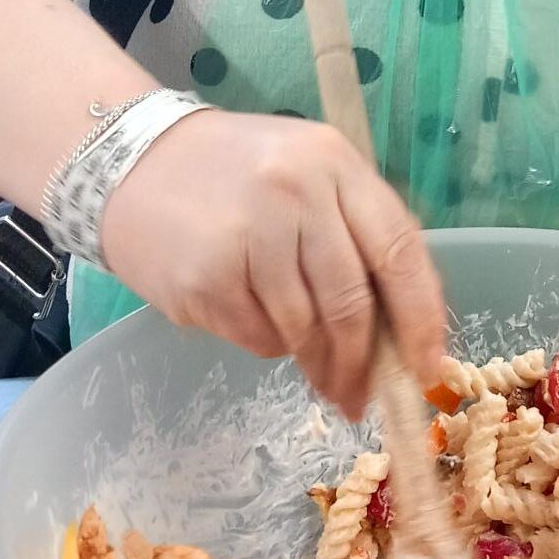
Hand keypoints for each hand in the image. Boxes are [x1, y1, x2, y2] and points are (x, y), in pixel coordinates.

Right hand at [98, 110, 445, 419]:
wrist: (130, 162)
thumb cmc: (234, 172)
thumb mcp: (306, 172)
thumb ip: (353, 231)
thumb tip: (400, 328)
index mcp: (334, 162)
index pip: (398, 249)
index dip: (422, 316)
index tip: (429, 366)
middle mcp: (295, 192)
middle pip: (352, 302)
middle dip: (363, 362)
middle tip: (364, 395)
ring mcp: (247, 235)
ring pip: (306, 329)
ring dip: (319, 365)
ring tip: (320, 378)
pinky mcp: (205, 279)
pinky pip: (259, 338)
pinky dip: (269, 345)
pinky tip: (255, 324)